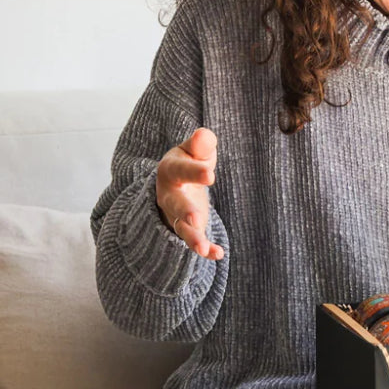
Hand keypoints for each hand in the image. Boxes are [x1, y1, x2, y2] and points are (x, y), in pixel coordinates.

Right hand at [156, 127, 223, 260]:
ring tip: (202, 248)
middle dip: (185, 211)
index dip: (194, 172)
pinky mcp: (190, 229)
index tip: (210, 174)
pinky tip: (218, 254)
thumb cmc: (190, 160)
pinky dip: (206, 249)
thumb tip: (204, 135)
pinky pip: (196, 241)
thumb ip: (200, 143)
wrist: (175, 180)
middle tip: (196, 219)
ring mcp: (177, 215)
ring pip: (182, 228)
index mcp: (170, 170)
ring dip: (192, 238)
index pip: (181, 170)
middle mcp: (170, 195)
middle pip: (175, 204)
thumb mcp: (194, 148)